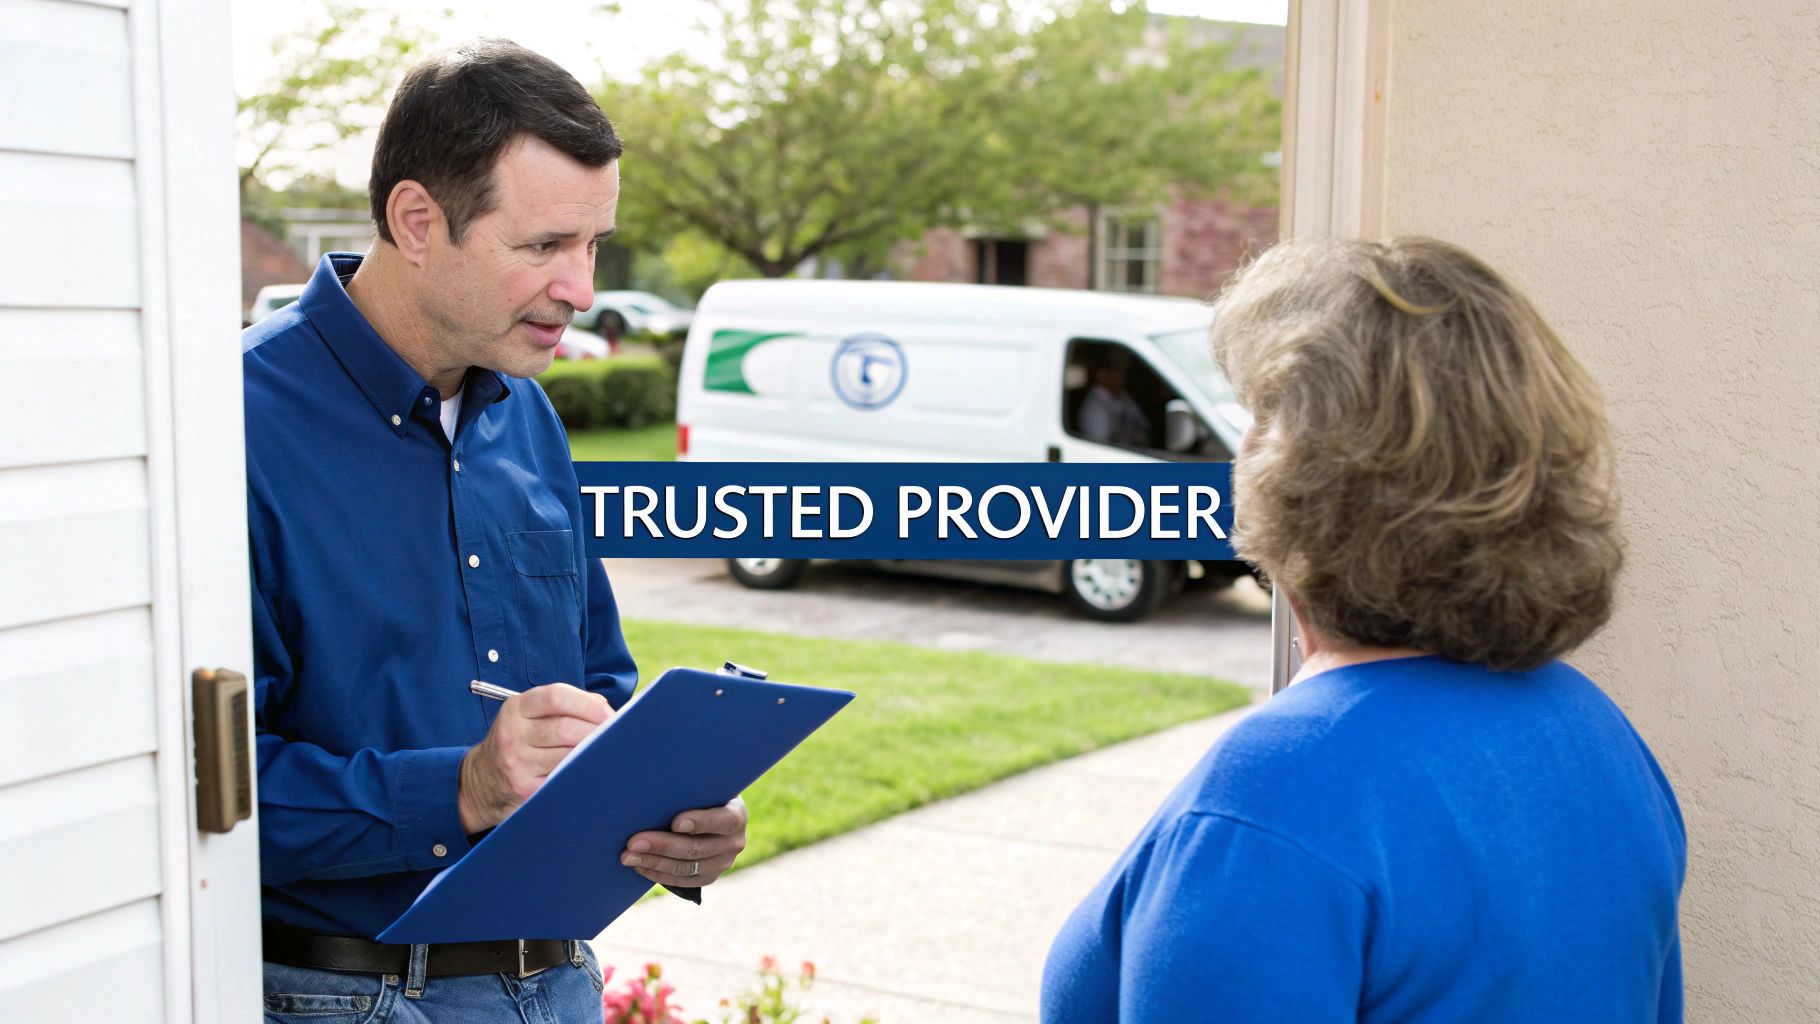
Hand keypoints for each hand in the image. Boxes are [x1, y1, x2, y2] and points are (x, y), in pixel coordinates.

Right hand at [459, 683, 611, 833]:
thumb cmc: (519, 741)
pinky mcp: (523, 788)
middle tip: (617, 736)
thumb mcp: (529, 715)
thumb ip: (564, 706)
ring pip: (565, 755)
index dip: (587, 704)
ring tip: (608, 752)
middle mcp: (512, 733)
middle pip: (564, 728)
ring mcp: (516, 762)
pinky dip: (580, 774)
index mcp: (516, 708)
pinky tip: (591, 771)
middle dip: (596, 731)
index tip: (609, 713)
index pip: (555, 696)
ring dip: (591, 753)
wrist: (480, 780)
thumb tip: (604, 709)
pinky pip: (560, 779)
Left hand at [620, 797, 747, 887]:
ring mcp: (722, 863)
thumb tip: (655, 785)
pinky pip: (681, 880)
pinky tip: (639, 865)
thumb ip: (690, 790)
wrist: (713, 812)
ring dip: (653, 862)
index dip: (700, 822)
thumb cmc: (701, 793)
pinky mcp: (709, 877)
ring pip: (685, 868)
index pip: (722, 821)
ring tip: (628, 856)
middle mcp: (734, 843)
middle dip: (662, 845)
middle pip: (696, 848)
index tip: (675, 822)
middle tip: (633, 842)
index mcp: (737, 816)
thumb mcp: (704, 787)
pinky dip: (658, 874)